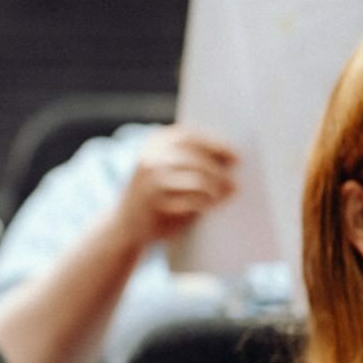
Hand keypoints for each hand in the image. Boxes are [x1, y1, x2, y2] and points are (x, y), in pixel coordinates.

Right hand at [114, 125, 237, 251]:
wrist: (125, 225)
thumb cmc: (156, 196)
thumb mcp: (167, 170)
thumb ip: (192, 160)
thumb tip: (230, 161)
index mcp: (157, 142)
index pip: (192, 137)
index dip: (217, 146)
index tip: (237, 158)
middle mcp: (151, 156)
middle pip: (196, 157)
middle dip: (218, 170)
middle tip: (233, 184)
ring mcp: (151, 178)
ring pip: (197, 178)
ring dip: (216, 187)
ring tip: (225, 194)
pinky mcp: (155, 202)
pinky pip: (190, 200)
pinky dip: (204, 203)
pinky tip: (210, 206)